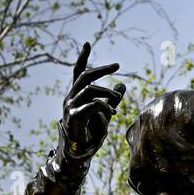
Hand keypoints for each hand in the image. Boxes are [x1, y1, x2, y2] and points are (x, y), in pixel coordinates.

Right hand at [61, 42, 125, 156]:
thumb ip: (112, 99)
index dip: (82, 57)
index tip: (87, 43)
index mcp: (76, 94)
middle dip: (101, 70)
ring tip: (117, 98)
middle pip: (84, 76)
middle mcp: (71, 98)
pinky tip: (113, 113)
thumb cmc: (89, 131)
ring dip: (106, 92)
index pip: (78, 72)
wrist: (79, 151)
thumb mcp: (104, 111)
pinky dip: (104, 107)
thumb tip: (123, 84)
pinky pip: (90, 106)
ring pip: (89, 90)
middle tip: (117, 66)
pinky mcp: (73, 117)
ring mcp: (70, 107)